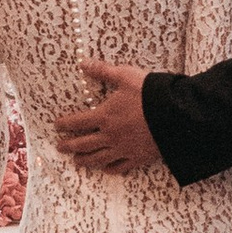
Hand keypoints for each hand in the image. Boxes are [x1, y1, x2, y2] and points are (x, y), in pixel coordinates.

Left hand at [52, 61, 162, 176]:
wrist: (175, 114)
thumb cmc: (149, 93)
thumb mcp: (125, 76)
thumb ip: (103, 71)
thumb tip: (83, 63)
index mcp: (105, 116)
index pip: (77, 122)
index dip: (65, 124)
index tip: (56, 125)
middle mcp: (110, 136)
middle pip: (83, 144)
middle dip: (69, 145)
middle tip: (60, 147)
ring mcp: (123, 149)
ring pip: (98, 158)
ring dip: (84, 160)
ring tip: (76, 162)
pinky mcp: (138, 158)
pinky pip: (120, 167)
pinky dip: (109, 169)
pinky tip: (105, 169)